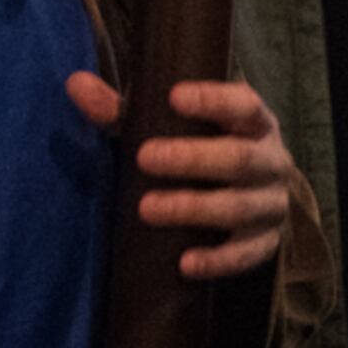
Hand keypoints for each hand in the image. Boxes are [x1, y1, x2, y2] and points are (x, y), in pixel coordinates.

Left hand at [66, 72, 296, 279]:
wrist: (254, 195)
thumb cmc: (204, 149)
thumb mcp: (172, 126)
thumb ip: (125, 109)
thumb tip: (75, 84)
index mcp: (255, 123)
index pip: (244, 105)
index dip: (214, 100)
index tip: (174, 96)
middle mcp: (272, 161)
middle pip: (240, 159)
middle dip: (193, 158)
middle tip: (144, 158)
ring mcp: (271, 205)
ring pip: (239, 208)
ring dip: (194, 208)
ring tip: (146, 208)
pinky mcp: (266, 243)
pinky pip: (246, 255)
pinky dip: (217, 260)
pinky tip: (185, 263)